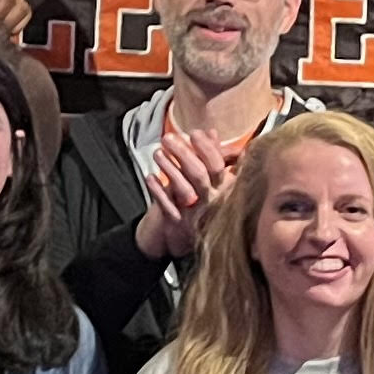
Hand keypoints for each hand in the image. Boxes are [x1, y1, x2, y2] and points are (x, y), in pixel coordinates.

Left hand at [133, 125, 234, 260]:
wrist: (186, 241)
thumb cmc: (200, 203)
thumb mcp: (211, 180)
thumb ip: (212, 156)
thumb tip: (211, 132)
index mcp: (223, 189)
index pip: (217, 165)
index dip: (206, 148)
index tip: (194, 133)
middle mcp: (212, 201)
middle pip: (200, 174)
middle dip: (183, 153)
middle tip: (168, 138)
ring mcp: (195, 213)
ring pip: (183, 189)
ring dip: (169, 169)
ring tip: (158, 153)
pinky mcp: (179, 224)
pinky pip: (167, 205)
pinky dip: (158, 190)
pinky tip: (150, 177)